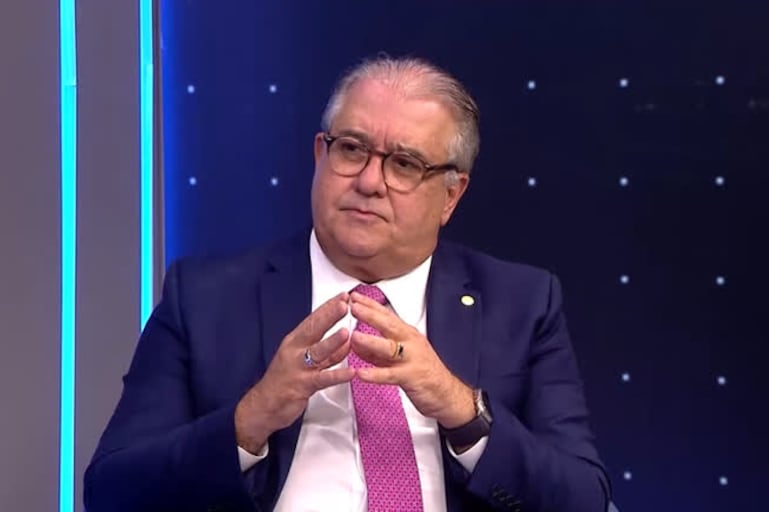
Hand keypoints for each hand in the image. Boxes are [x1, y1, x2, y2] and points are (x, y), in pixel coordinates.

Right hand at [235, 292, 353, 452]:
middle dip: (330, 315)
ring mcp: (298, 368)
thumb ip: (328, 352)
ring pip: (317, 352)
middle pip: (314, 329)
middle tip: (345, 303)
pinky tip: (350, 372)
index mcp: (295, 341)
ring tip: (347, 333)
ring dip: (332, 342)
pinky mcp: (302, 386)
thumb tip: (348, 341)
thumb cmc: (284, 381)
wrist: (262, 406)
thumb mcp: (305, 361)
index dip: (328, 307)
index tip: (343, 295)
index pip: (313, 320)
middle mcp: (295, 351)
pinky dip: (337, 375)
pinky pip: (322, 379)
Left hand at [348, 291, 474, 428]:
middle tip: (353, 306)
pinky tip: (361, 373)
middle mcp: (410, 343)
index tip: (355, 296)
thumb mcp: (399, 357)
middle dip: (370, 314)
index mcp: (407, 334)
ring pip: (389, 348)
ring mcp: (411, 359)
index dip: (370, 305)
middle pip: (389, 325)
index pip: (387, 315)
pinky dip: (375, 374)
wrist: (446, 393)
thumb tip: (354, 342)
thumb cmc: (423, 372)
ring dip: (371, 341)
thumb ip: (376, 350)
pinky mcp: (411, 377)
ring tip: (354, 336)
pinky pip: (391, 375)